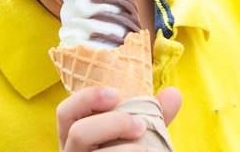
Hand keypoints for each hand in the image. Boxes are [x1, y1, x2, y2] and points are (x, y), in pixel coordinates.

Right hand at [57, 87, 181, 151]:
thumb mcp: (131, 136)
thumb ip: (149, 117)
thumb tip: (174, 94)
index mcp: (73, 137)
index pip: (65, 112)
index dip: (87, 99)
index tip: (116, 94)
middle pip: (79, 133)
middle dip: (113, 124)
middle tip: (140, 126)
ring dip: (126, 151)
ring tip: (151, 150)